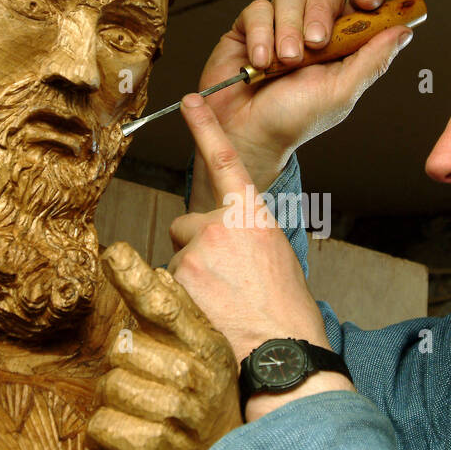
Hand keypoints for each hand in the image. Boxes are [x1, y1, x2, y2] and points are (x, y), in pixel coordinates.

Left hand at [87, 242, 241, 449]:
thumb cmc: (207, 395)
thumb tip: (153, 270)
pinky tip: (132, 432)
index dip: (136, 279)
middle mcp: (196, 375)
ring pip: (110, 385)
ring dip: (115, 398)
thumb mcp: (204, 348)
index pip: (167, 306)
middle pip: (123, 348)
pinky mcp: (157, 447)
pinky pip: (103, 425)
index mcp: (205, 344)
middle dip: (124, 364)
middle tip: (147, 379)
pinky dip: (108, 431)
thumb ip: (177, 310)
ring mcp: (179, 413)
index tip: (113, 254)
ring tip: (141, 407)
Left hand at [169, 94, 331, 366]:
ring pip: (177, 259)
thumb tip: (221, 242)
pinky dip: (181, 300)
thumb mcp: (274, 257)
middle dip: (197, 250)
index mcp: (252, 216)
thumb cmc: (285, 309)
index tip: (193, 100)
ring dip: (191, 279)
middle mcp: (221, 225)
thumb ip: (244, 237)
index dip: (207, 128)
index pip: (225, 162)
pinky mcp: (177, 279)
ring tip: (224, 303)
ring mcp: (196, 252)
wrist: (283, 349)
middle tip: (225, 282)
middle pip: (187, 226)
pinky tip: (210, 314)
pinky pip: (165, 284)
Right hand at [191, 0, 412, 207]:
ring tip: (286, 61)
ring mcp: (281, 23)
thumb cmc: (294, 119)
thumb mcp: (342, 92)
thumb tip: (405, 31)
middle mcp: (313, 26)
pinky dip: (262, 34)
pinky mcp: (250, 26)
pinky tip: (261, 62)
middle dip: (321, 9)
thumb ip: (373, 59)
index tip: (367, 1)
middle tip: (315, 43)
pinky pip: (259, 9)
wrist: (249, 133)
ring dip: (289, 27)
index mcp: (342, 40)